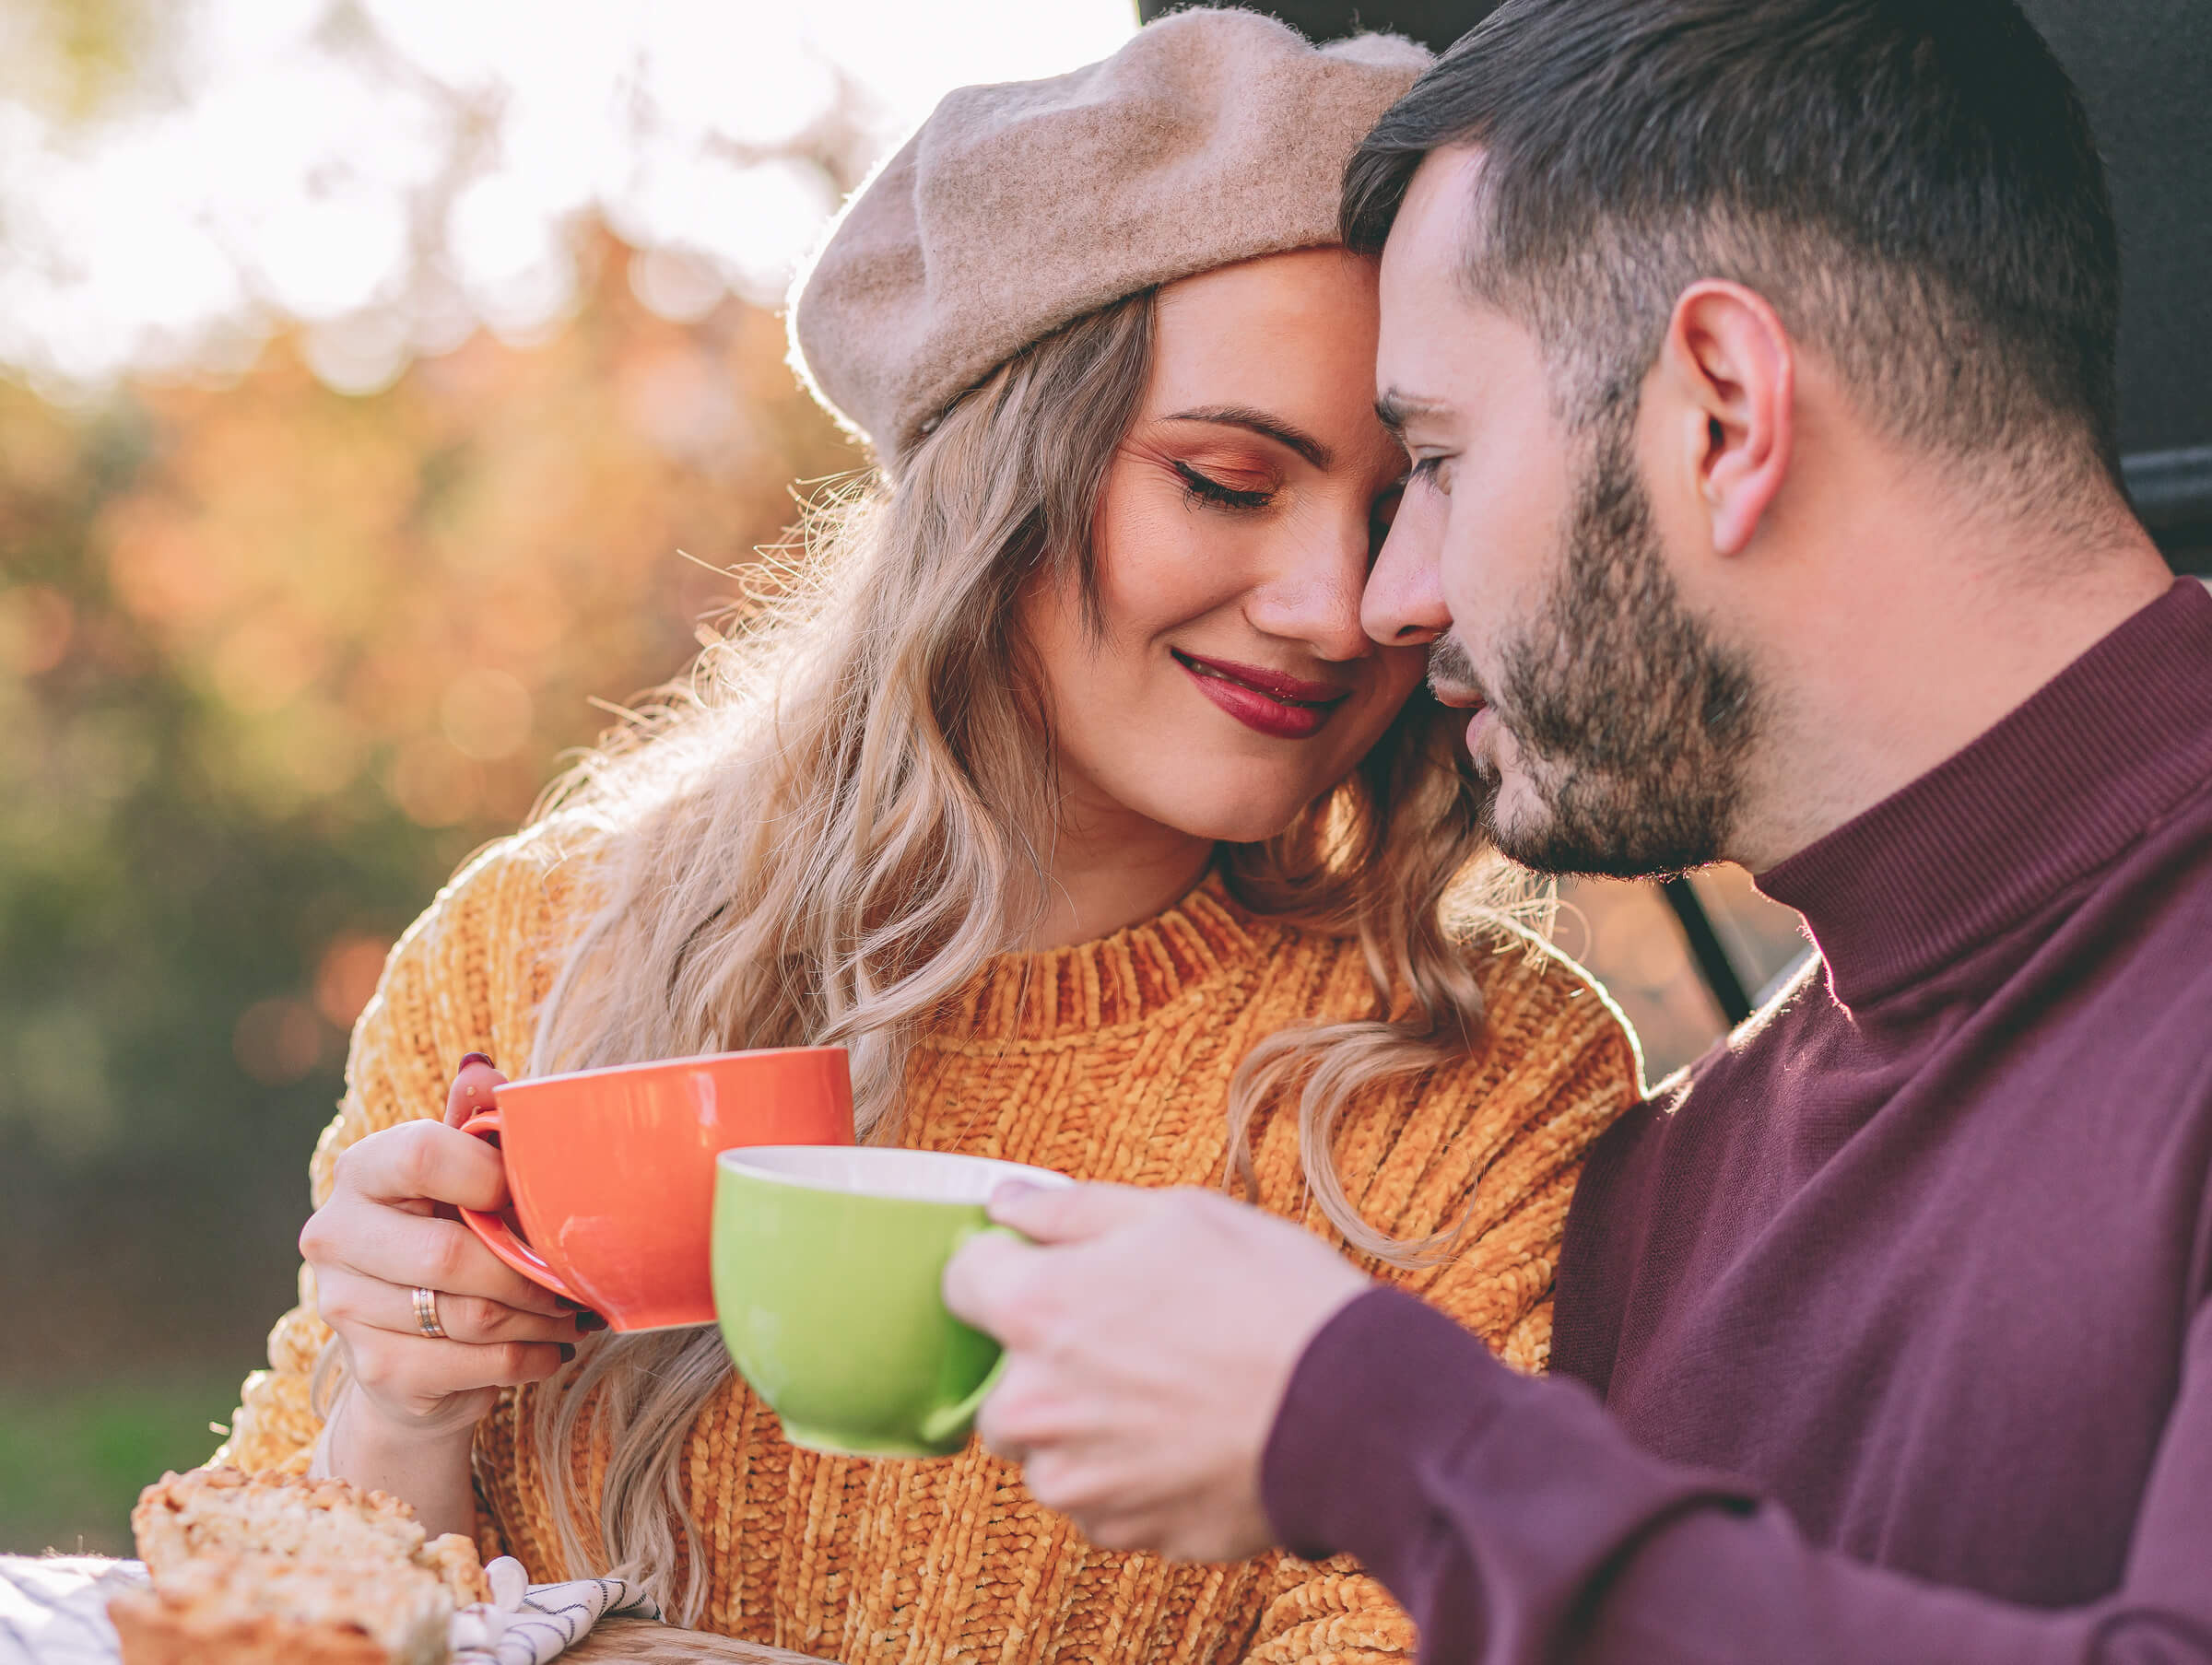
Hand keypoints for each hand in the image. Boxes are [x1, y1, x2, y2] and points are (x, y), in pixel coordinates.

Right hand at [300, 1055, 593, 1446]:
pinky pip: (476, 1364)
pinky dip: (530, 1357)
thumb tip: (483, 1072)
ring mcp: (344, 1308)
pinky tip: (551, 1348)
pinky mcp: (375, 1371)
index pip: (420, 1155)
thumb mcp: (464, 1176)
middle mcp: (334, 1236)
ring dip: (541, 1317)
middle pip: (449, 1254)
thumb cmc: (451, 1238)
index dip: (491, 1174)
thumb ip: (475, 1125)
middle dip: (528, 1269)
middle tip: (575, 1274)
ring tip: (573, 1310)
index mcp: (360, 1171)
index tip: (533, 1194)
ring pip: (471, 1316)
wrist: (414, 1353)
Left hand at [942, 1183, 1371, 1562]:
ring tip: (1171, 1393)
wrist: (1356, 1409)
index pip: (961, 1282)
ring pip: (1048, 1450)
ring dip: (1085, 1426)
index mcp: (1039, 1311)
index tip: (1045, 1270)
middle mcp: (1036, 1406)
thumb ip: (1072, 1211)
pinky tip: (1189, 1438)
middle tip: (1129, 1341)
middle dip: (1045, 1364)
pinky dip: (1128, 1474)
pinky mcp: (1122, 1531)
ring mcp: (1076, 1481)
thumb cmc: (1272, 1297)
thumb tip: (1007, 1204)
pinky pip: (1098, 1499)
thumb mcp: (1178, 1214)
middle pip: (1000, 1384)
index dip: (1003, 1268)